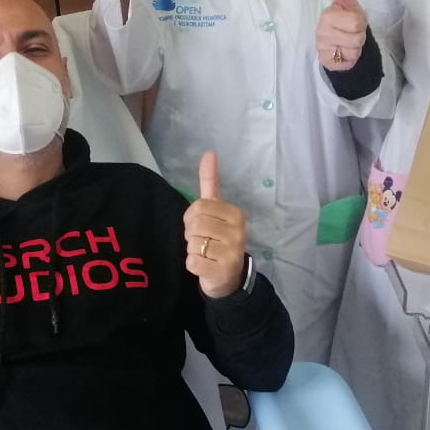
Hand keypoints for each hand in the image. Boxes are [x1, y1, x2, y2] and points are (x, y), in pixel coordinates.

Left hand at [184, 152, 246, 298]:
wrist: (229, 277)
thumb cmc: (218, 240)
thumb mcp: (215, 211)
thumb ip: (211, 183)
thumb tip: (209, 152)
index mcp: (236, 214)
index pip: (199, 206)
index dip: (192, 217)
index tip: (201, 225)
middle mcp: (238, 232)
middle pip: (195, 224)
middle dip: (191, 234)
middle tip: (202, 241)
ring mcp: (232, 253)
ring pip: (193, 243)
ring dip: (192, 250)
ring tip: (205, 253)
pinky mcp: (223, 271)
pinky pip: (192, 262)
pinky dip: (192, 265)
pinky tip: (204, 266)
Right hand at [316, 0, 367, 70]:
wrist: (339, 41)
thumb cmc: (345, 19)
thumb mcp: (346, 2)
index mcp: (326, 16)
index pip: (356, 23)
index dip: (359, 23)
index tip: (352, 21)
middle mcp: (321, 33)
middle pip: (357, 38)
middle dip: (358, 35)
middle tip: (351, 31)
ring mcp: (323, 49)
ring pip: (354, 50)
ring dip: (355, 46)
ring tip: (347, 41)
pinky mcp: (327, 63)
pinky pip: (349, 62)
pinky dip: (350, 58)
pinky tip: (343, 52)